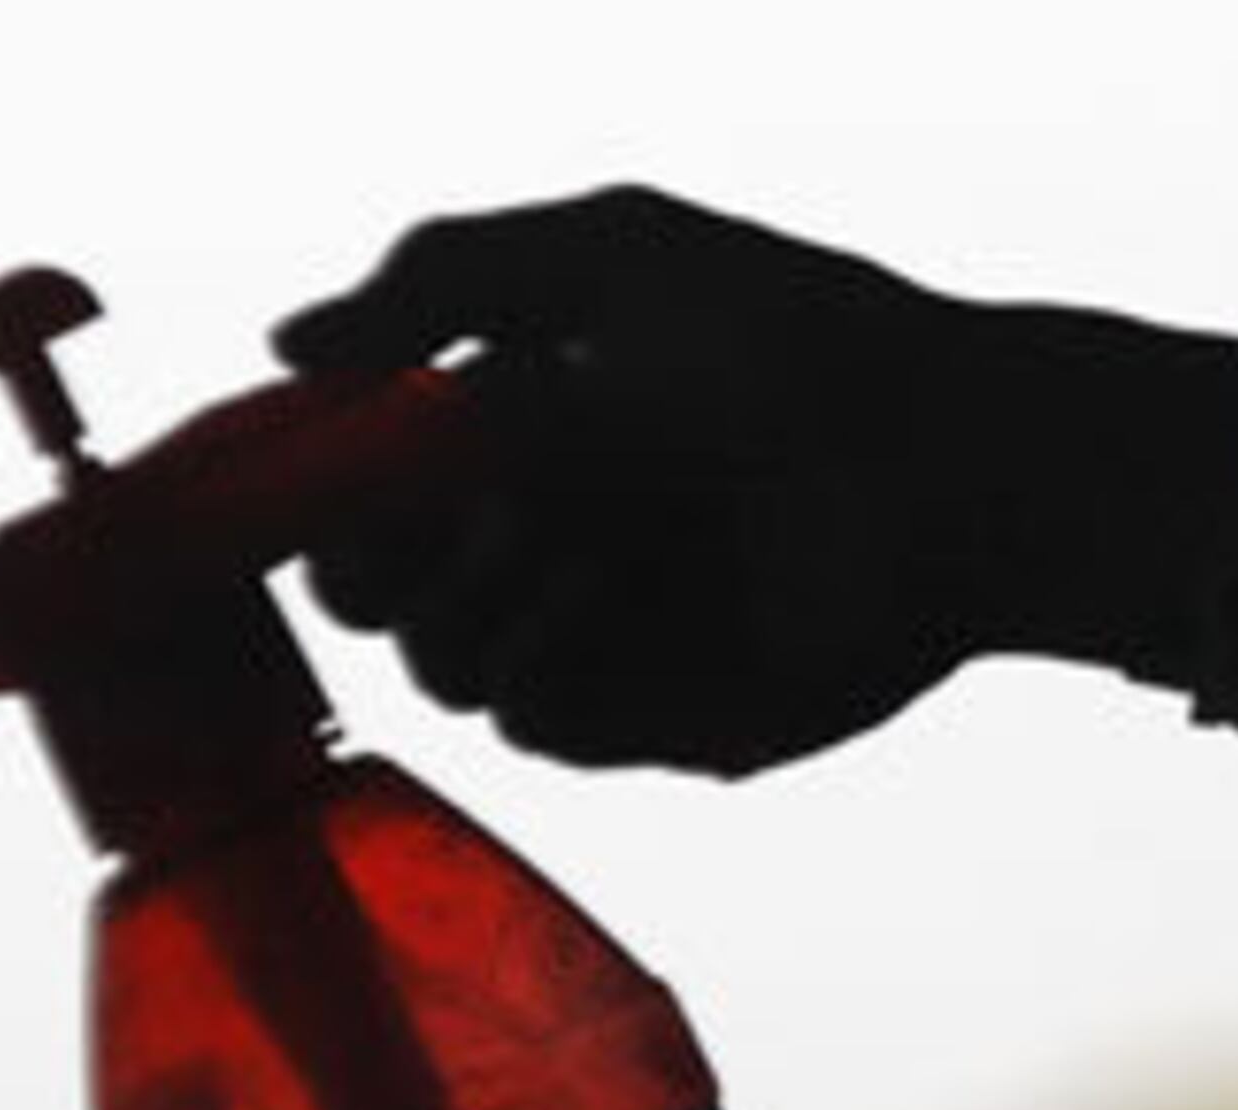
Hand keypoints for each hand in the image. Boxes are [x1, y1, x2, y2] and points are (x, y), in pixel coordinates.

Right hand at [274, 186, 1007, 776]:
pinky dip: (549, 659)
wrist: (948, 471)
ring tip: (583, 535)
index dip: (315, 484)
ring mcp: (587, 635)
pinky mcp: (645, 716)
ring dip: (483, 598)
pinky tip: (610, 591)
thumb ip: (435, 285)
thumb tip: (289, 347)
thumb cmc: (794, 348)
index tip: (320, 471)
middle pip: (366, 593)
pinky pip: (530, 721)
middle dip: (379, 560)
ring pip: (439, 665)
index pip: (348, 481)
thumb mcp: (607, 261)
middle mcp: (533, 538)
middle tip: (443, 519)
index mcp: (507, 427)